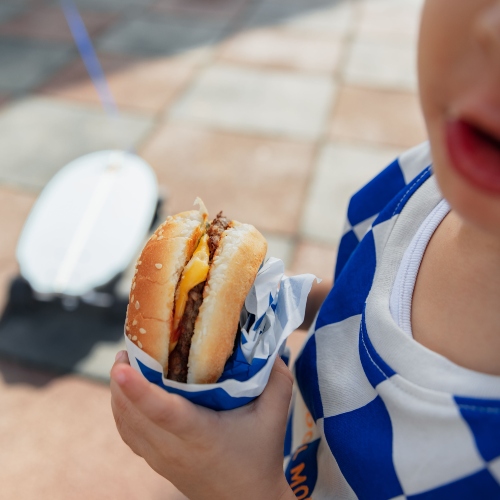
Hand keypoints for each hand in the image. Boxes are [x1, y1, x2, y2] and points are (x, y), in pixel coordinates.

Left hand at [110, 351, 295, 499]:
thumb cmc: (261, 456)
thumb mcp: (275, 415)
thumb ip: (276, 377)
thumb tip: (266, 341)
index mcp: (200, 434)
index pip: (162, 411)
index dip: (139, 389)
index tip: (121, 367)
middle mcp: (173, 448)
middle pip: (132, 412)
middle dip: (122, 377)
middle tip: (130, 344)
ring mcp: (160, 457)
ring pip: (124, 421)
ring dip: (118, 390)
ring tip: (126, 360)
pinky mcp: (155, 461)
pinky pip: (127, 432)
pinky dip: (121, 408)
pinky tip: (126, 390)